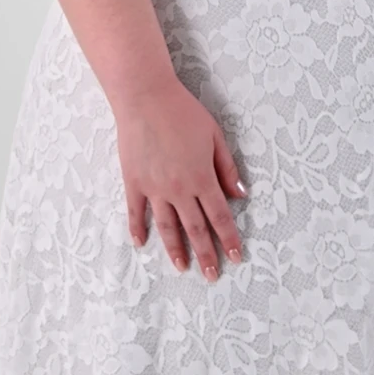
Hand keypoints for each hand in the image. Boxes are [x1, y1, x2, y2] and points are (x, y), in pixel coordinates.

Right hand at [113, 78, 246, 278]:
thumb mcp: (215, 136)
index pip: (220, 216)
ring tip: (182, 268)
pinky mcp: (133, 182)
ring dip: (175, 249)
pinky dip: (137, 229)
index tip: (235, 257)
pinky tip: (140, 244)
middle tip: (213, 275)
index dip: (229, 238)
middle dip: (206, 254)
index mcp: (201, 178)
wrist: (145, 98)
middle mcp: (178, 189)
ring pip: (166, 227)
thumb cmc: (183, 113)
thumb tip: (240, 193)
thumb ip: (226, 168)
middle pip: (195, 228)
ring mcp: (153, 188)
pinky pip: (135, 212)